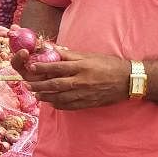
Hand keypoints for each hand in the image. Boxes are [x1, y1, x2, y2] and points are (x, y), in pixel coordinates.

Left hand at [13, 48, 130, 109]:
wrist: (129, 80)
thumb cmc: (109, 64)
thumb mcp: (90, 56)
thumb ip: (71, 55)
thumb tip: (53, 51)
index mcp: (81, 66)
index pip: (57, 67)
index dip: (42, 68)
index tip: (31, 67)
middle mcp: (81, 81)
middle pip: (55, 84)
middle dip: (39, 85)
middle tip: (28, 85)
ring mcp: (84, 94)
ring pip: (60, 97)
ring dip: (46, 97)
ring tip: (37, 95)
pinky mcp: (88, 103)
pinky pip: (69, 106)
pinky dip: (59, 105)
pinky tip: (52, 103)